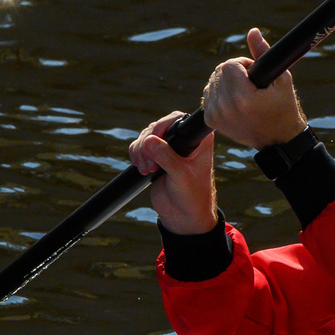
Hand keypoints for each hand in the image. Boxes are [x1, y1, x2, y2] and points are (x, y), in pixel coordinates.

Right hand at [128, 111, 217, 235]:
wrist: (183, 215)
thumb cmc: (192, 196)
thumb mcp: (180, 175)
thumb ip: (166, 157)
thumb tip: (148, 140)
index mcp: (198, 139)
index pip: (178, 119)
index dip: (163, 126)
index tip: (155, 141)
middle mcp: (184, 139)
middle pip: (157, 126)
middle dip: (148, 143)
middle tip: (151, 164)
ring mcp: (169, 147)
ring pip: (146, 135)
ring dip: (141, 151)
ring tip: (148, 169)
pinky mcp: (156, 156)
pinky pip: (139, 146)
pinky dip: (137, 155)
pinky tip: (143, 169)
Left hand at [202, 28, 309, 148]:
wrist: (277, 139)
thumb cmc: (283, 107)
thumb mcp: (281, 79)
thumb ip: (263, 54)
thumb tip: (252, 31)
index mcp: (243, 98)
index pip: (229, 65)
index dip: (242, 64)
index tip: (254, 73)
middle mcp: (226, 108)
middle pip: (219, 72)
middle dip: (233, 73)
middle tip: (250, 84)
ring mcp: (216, 116)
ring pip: (212, 82)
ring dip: (225, 83)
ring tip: (243, 93)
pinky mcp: (211, 120)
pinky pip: (208, 95)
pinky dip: (218, 94)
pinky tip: (233, 101)